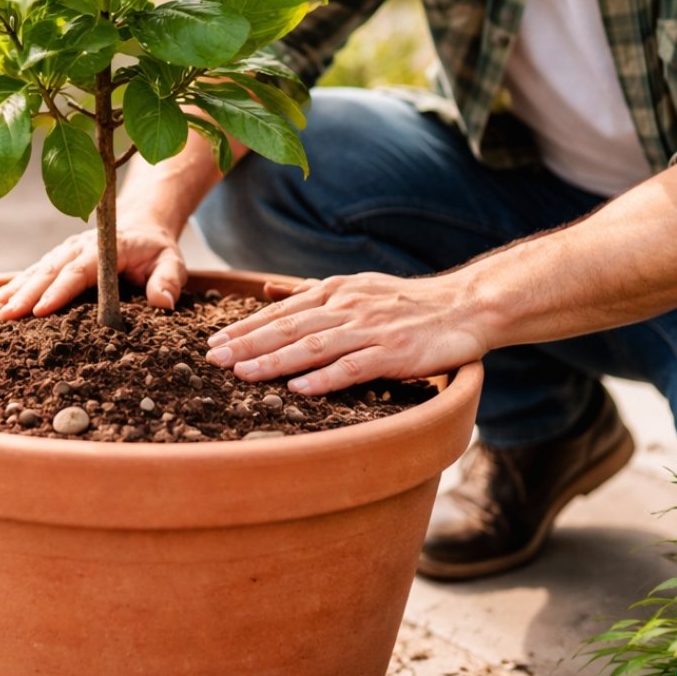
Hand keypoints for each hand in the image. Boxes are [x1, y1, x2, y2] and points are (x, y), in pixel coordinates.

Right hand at [0, 222, 186, 319]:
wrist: (142, 224)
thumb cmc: (156, 249)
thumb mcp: (172, 261)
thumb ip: (169, 280)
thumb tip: (164, 302)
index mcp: (106, 247)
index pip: (80, 270)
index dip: (59, 290)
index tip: (39, 310)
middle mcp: (80, 246)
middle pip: (50, 271)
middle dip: (26, 295)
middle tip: (6, 317)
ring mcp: (65, 250)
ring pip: (36, 271)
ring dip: (14, 290)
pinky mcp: (57, 258)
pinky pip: (33, 272)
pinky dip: (13, 286)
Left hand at [205, 272, 487, 395]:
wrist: (463, 306)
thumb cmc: (405, 302)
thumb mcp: (355, 286)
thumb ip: (310, 292)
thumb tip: (266, 290)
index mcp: (335, 291)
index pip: (281, 312)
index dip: (246, 327)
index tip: (214, 342)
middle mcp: (347, 307)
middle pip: (289, 327)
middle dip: (247, 344)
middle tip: (213, 359)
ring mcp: (370, 329)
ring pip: (314, 346)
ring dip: (274, 360)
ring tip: (241, 374)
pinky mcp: (394, 353)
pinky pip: (353, 367)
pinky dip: (324, 378)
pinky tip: (298, 389)